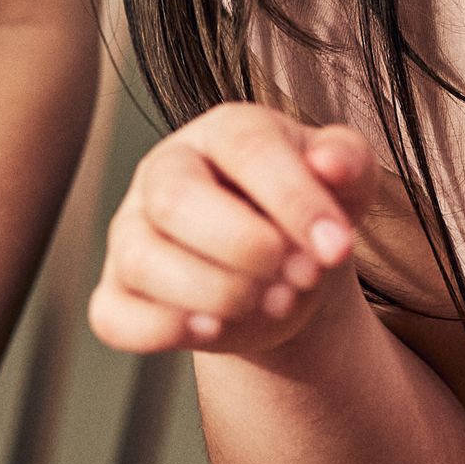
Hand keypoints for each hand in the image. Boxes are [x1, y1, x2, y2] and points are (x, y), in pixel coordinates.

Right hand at [87, 104, 371, 358]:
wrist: (283, 273)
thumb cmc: (305, 214)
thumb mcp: (345, 181)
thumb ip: (348, 161)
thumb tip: (330, 164)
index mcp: (221, 133)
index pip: (245, 148)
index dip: (293, 198)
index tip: (338, 247)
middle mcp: (164, 174)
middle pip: (175, 199)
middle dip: (246, 247)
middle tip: (304, 276)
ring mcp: (132, 234)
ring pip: (142, 259)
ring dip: (218, 292)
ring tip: (275, 303)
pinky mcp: (119, 294)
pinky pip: (116, 316)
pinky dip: (162, 330)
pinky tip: (214, 330)